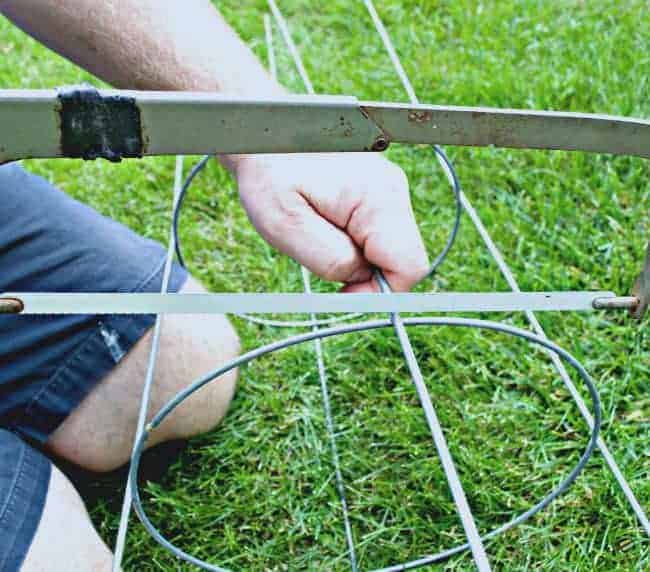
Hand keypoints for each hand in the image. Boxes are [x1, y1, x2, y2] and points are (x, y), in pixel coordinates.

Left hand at [232, 153, 428, 292]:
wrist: (263, 135)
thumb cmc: (269, 175)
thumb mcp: (287, 225)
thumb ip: (330, 259)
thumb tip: (361, 277)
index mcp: (379, 198)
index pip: (410, 266)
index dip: (380, 291)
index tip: (342, 291)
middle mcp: (393, 192)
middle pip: (401, 260)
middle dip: (364, 273)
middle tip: (320, 257)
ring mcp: (388, 190)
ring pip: (387, 250)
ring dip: (354, 257)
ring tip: (317, 233)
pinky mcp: (377, 193)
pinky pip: (375, 235)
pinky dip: (351, 243)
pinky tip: (323, 225)